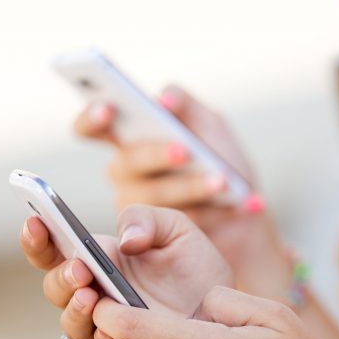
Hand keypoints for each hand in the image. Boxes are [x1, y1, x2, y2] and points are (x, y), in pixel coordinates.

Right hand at [19, 204, 232, 338]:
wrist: (228, 309)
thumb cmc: (196, 266)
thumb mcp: (176, 229)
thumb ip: (145, 220)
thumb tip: (124, 240)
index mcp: (97, 259)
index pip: (53, 249)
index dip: (37, 238)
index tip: (35, 223)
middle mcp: (94, 293)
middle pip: (56, 288)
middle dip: (61, 277)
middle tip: (80, 268)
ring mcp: (106, 326)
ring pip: (71, 323)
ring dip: (75, 310)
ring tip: (92, 295)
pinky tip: (111, 329)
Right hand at [74, 85, 281, 283]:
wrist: (246, 217)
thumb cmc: (223, 165)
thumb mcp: (211, 127)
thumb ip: (189, 107)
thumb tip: (165, 98)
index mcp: (130, 141)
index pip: (92, 127)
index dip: (92, 117)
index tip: (109, 110)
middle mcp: (126, 174)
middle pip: (128, 162)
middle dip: (157, 155)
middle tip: (185, 152)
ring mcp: (135, 209)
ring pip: (152, 196)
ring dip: (191, 186)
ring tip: (223, 182)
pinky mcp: (155, 240)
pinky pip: (177, 224)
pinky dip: (215, 210)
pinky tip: (245, 202)